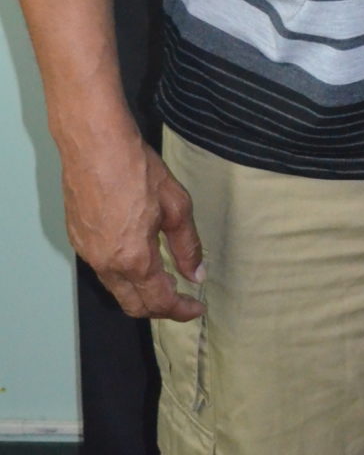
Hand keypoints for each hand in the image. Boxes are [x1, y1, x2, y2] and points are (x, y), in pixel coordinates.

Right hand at [61, 125, 204, 320]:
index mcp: (133, 258)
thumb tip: (195, 274)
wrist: (94, 144)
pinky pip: (101, 269)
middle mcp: (105, 263)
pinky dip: (122, 273)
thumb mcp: (176, 205)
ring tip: (162, 277)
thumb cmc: (136, 168)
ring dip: (139, 291)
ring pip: (115, 289)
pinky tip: (136, 256)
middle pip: (132, 305)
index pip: (158, 302)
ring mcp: (87, 252)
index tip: (195, 308)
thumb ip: (187, 245)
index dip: (180, 310)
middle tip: (181, 299)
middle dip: (159, 309)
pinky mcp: (76, 238)